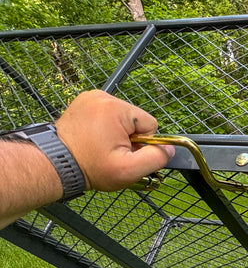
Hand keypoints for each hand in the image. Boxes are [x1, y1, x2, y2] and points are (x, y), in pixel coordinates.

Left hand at [55, 90, 174, 191]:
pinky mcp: (84, 101)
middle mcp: (103, 97)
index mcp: (116, 109)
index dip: (143, 143)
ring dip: (118, 133)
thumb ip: (155, 158)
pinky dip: (106, 127)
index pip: (150, 124)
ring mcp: (91, 97)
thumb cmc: (90, 167)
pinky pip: (108, 114)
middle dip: (130, 137)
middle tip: (112, 152)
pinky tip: (96, 139)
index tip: (125, 152)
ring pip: (123, 118)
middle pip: (136, 120)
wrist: (57, 164)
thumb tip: (169, 149)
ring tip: (102, 146)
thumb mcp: (129, 170)